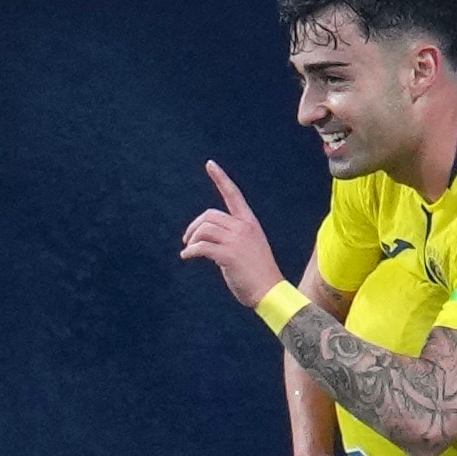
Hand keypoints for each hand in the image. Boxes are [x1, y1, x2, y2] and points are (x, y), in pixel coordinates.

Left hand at [178, 161, 287, 308]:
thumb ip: (232, 237)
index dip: (220, 178)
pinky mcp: (228, 255)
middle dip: (194, 227)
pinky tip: (187, 256)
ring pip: (203, 230)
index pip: (233, 194)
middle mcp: (243, 227)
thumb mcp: (248, 247)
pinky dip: (190, 251)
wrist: (270, 291)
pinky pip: (201, 247)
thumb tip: (208, 239)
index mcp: (249, 222)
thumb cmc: (258, 273)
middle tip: (187, 241)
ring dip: (191, 240)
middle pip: (208, 216)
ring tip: (188, 250)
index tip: (209, 164)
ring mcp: (236, 240)